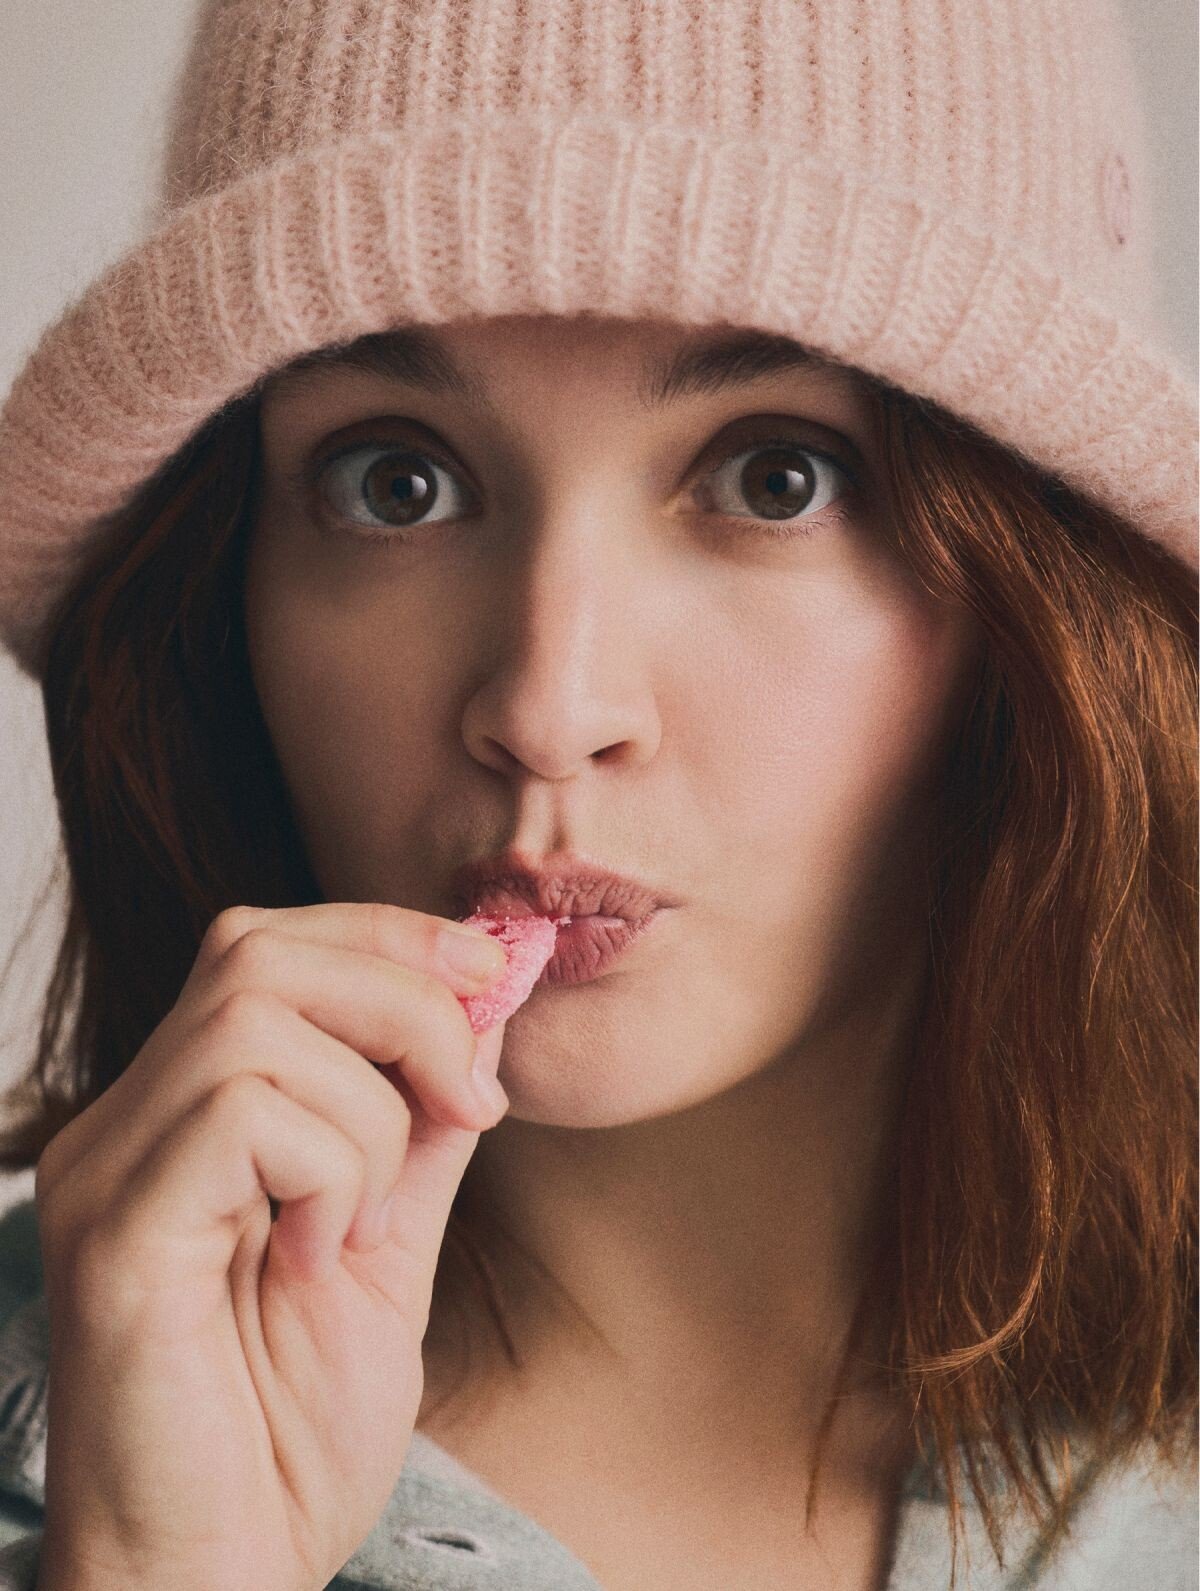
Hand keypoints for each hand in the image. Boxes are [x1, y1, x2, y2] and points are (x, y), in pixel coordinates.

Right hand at [33, 902, 513, 1590]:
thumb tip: (481, 1016)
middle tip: (468, 1094)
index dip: (387, 938)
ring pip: (257, 1016)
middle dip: (399, 991)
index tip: (491, 978)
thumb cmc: (291, 1434)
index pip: (267, 947)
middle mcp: (126, 1124)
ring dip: (370, 1110)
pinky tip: (318, 1259)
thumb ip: (423, 1132)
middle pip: (256, 948)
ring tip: (370, 1222)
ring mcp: (108, 1170)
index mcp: (185, 1119)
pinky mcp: (112, 1232)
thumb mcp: (390, 1248)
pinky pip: (242, 1112)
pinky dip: (329, 1170)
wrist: (221, 1580)